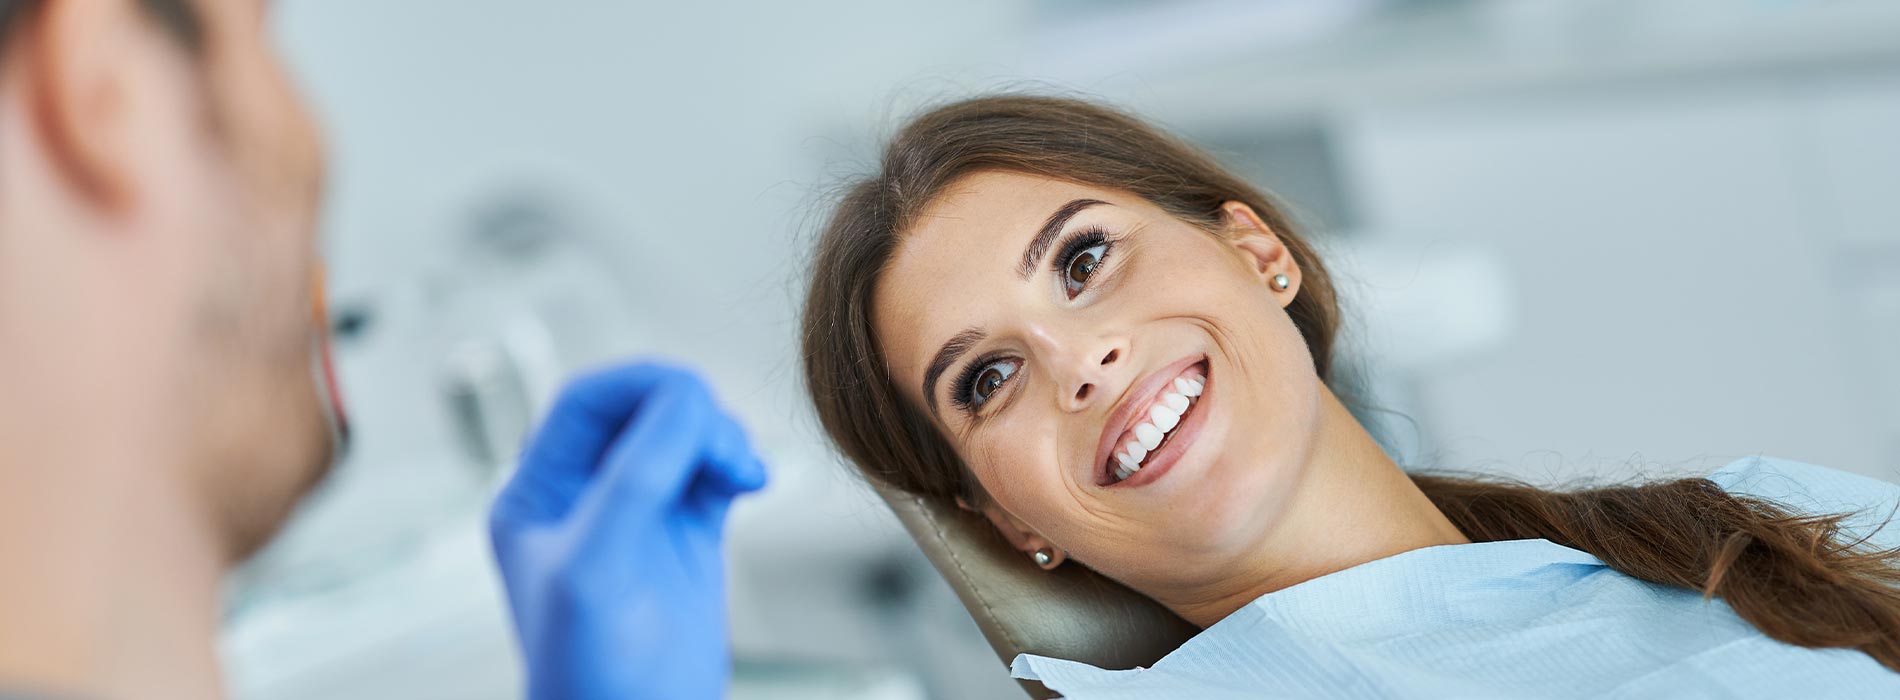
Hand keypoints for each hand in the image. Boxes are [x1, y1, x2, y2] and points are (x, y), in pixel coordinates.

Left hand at [488, 362, 766, 699]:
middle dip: (689, 412)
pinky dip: (737, 461)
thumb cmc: (588, 671)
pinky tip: (750, 481)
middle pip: (641, 408)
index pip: (585, 401)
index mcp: (538, 493)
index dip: (640, 384)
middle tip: (724, 447)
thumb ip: (633, 478)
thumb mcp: (594, 566)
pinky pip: (713, 468)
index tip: (692, 396)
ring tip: (740, 473)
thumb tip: (685, 400)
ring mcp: (638, 511)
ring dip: (720, 435)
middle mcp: (584, 493)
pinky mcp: (686, 532)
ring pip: (682, 432)